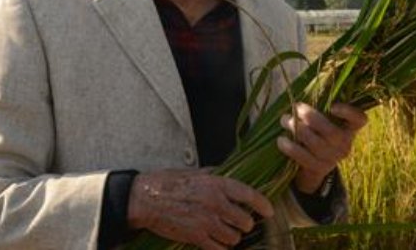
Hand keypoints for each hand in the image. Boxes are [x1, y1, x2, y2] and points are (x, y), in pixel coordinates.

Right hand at [127, 169, 273, 248]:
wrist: (146, 198)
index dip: (263, 204)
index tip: (269, 210)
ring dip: (232, 236)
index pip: (249, 195)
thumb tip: (231, 175)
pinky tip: (215, 241)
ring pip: (234, 238)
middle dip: (245, 224)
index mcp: (216, 184)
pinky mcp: (196, 237)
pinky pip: (219, 249)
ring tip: (224, 231)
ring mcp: (206, 222)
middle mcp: (215, 203)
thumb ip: (216, 175)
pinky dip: (220, 247)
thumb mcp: (196, 172)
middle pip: (245, 221)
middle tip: (240, 222)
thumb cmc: (169, 182)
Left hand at [277, 102, 367, 193]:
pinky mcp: (318, 168)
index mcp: (350, 128)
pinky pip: (303, 157)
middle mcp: (345, 144)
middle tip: (295, 107)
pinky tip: (281, 140)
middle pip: (331, 132)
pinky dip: (290, 147)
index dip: (348, 112)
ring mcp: (333, 158)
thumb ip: (321, 102)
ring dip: (296, 128)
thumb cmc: (317, 130)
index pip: (359, 119)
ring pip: (315, 143)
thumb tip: (314, 80)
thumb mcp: (324, 118)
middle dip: (310, 117)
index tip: (333, 105)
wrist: (313, 164)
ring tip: (284, 120)